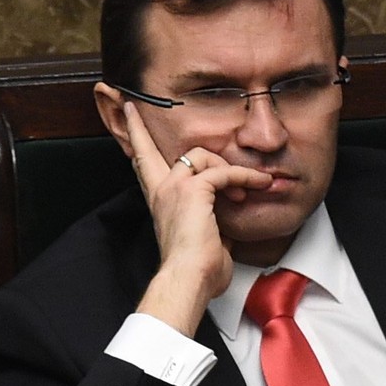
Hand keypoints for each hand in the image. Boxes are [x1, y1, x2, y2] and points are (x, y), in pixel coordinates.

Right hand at [122, 101, 271, 335]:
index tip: (129, 114)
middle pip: (147, 149)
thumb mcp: (206, 241)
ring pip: (201, 155)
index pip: (144, 165)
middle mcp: (162, 191)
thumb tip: (227, 227)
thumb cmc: (196, 271)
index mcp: (161, 202)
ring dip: (227, 168)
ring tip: (242, 190)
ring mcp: (175, 188)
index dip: (136, 138)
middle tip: (129, 105)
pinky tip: (256, 184)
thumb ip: (213, 224)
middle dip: (136, 125)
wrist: (189, 279)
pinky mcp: (193, 189)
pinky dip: (244, 176)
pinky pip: (223, 171)